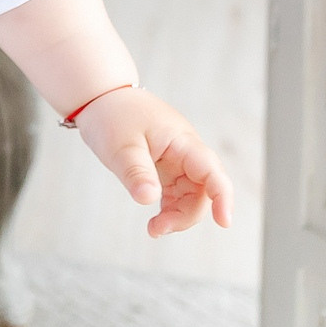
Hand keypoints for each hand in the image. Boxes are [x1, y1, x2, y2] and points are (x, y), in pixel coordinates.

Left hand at [72, 88, 234, 238]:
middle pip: (202, 191)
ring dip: (178, 215)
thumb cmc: (113, 114)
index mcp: (182, 141)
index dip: (222, 197)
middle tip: (157, 229)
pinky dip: (170, 208)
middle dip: (186, 215)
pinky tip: (157, 221)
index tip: (223, 222)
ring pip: (191, 195)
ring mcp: (177, 161)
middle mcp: (186, 152)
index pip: (211, 171)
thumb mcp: (120, 145)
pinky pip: (176, 193)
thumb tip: (150, 199)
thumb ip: (136, 172)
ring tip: (154, 229)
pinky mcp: (166, 168)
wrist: (102, 97)